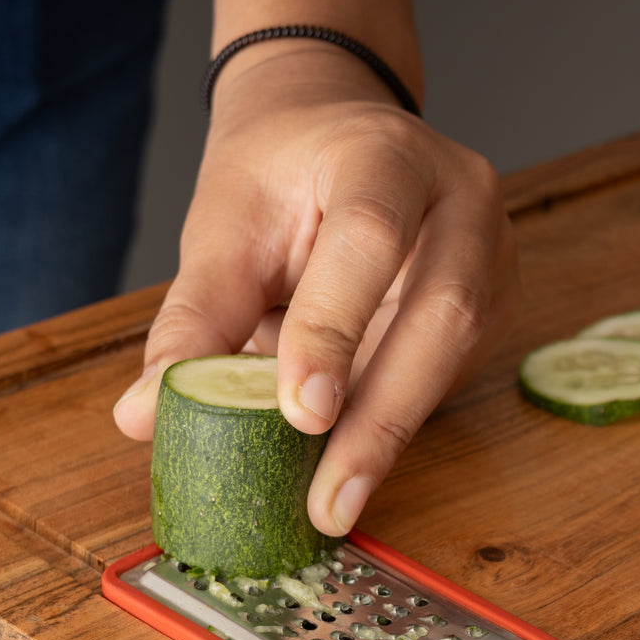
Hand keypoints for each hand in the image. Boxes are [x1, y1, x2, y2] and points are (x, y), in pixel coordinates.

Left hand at [113, 45, 517, 535]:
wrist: (335, 138)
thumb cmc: (280, 176)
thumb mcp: (225, 230)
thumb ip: (193, 320)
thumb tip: (145, 414)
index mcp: (385, 153)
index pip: (368, 240)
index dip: (335, 330)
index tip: (298, 416)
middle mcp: (460, 197)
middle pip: (440, 316)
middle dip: (380, 419)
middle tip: (329, 501)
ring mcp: (491, 253)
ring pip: (454, 358)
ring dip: (390, 435)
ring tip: (333, 499)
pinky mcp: (494, 304)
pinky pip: (450, 376)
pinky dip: (397, 421)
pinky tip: (353, 456)